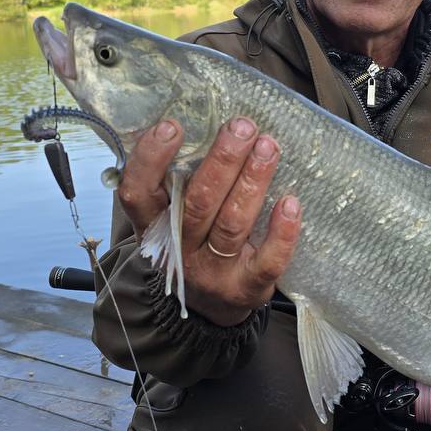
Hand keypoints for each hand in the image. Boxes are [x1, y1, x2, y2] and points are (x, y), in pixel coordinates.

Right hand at [116, 117, 300, 326]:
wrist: (209, 309)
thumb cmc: (194, 244)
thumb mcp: (170, 218)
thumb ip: (178, 180)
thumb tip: (205, 121)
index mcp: (153, 225)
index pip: (138, 194)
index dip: (151, 160)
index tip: (173, 126)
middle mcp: (179, 249)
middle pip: (198, 202)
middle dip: (222, 161)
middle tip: (242, 127)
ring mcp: (213, 271)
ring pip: (232, 223)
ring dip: (252, 182)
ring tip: (268, 147)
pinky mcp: (246, 287)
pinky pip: (266, 260)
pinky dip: (281, 232)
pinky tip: (292, 203)